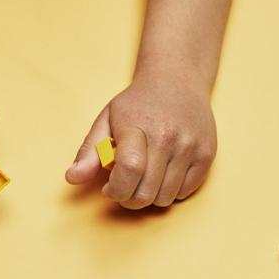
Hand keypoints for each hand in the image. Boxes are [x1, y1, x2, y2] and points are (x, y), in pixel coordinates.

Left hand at [65, 74, 216, 207]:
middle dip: (130, 199)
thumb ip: (89, 151)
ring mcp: (190, 147)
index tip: (110, 188)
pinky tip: (165, 174)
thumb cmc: (138, 103)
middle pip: (145, 193)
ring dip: (151, 197)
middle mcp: (167, 137)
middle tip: (126, 187)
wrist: (178, 78)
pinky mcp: (207, 155)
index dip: (116, 190)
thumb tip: (72, 178)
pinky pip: (185, 192)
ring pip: (165, 198)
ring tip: (145, 179)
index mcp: (138, 127)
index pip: (128, 172)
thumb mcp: (108, 119)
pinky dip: (172, 191)